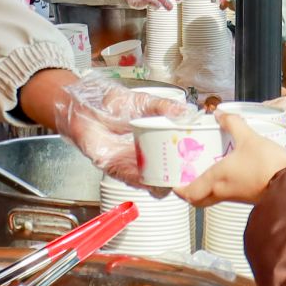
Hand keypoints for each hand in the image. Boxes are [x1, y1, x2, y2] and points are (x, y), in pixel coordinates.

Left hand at [49, 70, 196, 183]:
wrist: (83, 102)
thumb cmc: (111, 104)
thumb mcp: (144, 102)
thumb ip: (165, 107)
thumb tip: (188, 111)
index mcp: (152, 143)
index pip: (174, 160)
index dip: (188, 164)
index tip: (202, 163)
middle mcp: (141, 157)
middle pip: (165, 175)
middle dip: (180, 178)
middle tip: (192, 174)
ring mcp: (127, 164)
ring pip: (149, 182)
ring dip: (163, 182)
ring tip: (176, 179)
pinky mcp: (111, 166)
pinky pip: (129, 178)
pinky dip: (141, 180)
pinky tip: (151, 179)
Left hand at [175, 114, 285, 206]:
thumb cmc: (267, 164)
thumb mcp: (248, 137)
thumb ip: (233, 124)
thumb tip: (220, 113)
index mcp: (216, 179)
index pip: (189, 193)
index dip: (178, 189)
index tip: (173, 182)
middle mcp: (223, 192)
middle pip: (199, 200)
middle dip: (190, 191)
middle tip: (187, 176)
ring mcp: (237, 197)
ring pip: (214, 197)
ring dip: (206, 187)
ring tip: (205, 168)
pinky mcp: (250, 197)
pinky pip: (229, 193)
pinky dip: (223, 185)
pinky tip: (229, 170)